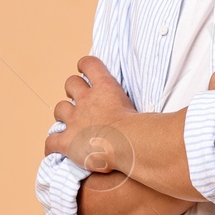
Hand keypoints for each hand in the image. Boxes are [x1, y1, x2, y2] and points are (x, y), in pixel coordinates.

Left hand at [44, 56, 136, 171]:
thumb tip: (163, 117)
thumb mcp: (144, 109)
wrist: (128, 144)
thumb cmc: (142, 130)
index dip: (85, 65)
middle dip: (73, 90)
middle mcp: (86, 100)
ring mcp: (74, 120)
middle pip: (71, 83)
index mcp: (105, 88)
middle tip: (81, 101)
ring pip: (59, 108)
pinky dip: (52, 146)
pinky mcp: (67, 141)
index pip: (89, 64)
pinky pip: (51, 142)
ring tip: (71, 124)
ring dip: (64, 115)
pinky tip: (56, 151)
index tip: (84, 69)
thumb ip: (142, 106)